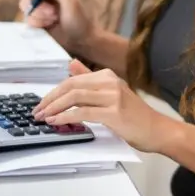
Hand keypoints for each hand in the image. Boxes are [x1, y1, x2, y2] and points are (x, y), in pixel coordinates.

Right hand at [18, 0, 96, 52]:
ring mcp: (38, 6)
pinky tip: (49, 25)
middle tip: (52, 12)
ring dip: (39, 15)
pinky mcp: (35, 19)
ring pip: (25, 6)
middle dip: (37, 5)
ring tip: (54, 19)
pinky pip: (27, 19)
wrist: (80, 40)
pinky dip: (37, 23)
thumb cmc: (80, 20)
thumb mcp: (72, 2)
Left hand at [31, 60, 174, 153]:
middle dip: (50, 99)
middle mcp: (109, 81)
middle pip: (71, 86)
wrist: (157, 130)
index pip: (73, 80)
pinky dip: (66, 116)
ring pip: (74, 97)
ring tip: (43, 117)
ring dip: (54, 107)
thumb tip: (70, 65)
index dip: (54, 92)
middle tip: (37, 111)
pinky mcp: (114, 112)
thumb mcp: (111, 93)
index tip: (41, 104)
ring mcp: (113, 96)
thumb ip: (90, 80)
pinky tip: (56, 121)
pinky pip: (83, 112)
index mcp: (107, 75)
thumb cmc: (134, 116)